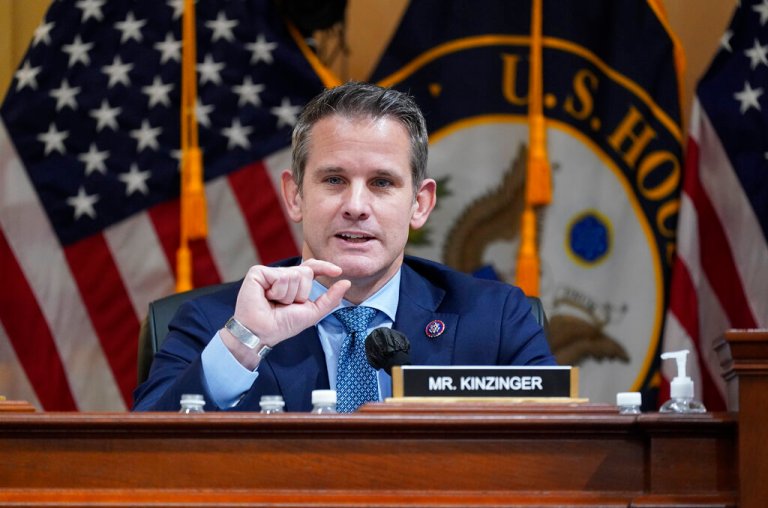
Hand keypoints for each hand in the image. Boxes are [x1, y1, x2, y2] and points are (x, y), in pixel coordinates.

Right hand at [221, 259, 349, 367]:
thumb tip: (346, 282)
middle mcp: (282, 275)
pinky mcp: (258, 272)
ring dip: (288, 295)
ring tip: (275, 303)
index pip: (311, 268)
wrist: (261, 333)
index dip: (324, 267)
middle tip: (285, 305)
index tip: (338, 271)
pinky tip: (267, 297)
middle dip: (301, 293)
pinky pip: (281, 276)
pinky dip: (278, 291)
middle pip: (306, 272)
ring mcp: (269, 272)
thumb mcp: (312, 312)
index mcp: (293, 283)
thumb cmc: (282, 325)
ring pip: (295, 274)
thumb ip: (330, 298)